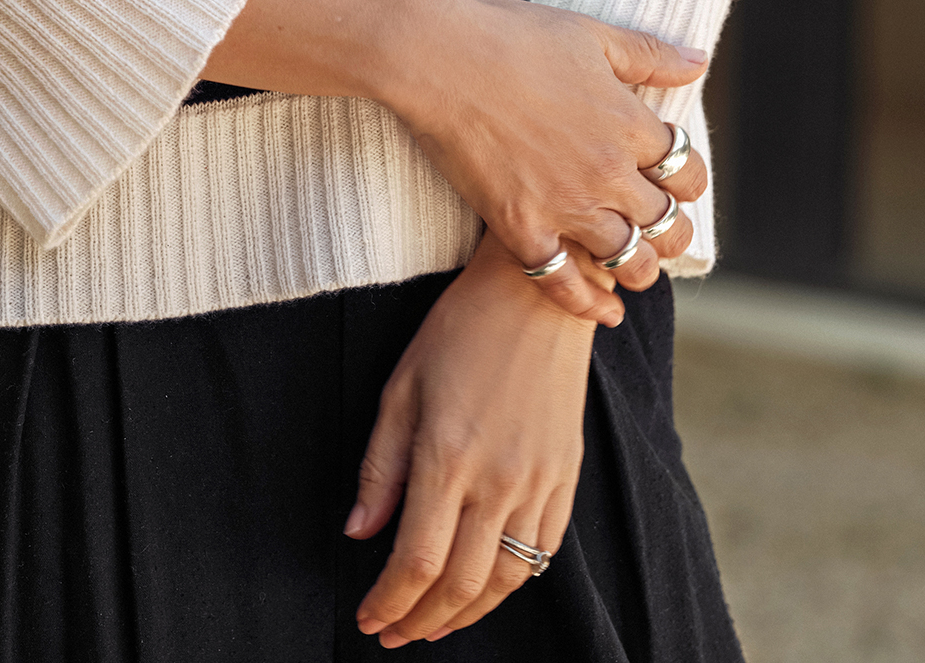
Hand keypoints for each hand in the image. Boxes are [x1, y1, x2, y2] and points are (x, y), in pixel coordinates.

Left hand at [347, 238, 598, 645]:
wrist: (537, 294)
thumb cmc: (461, 329)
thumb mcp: (401, 385)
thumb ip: (381, 466)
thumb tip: (359, 532)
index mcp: (447, 456)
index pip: (414, 561)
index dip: (388, 603)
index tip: (367, 617)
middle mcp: (497, 480)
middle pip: (459, 585)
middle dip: (419, 622)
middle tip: (391, 633)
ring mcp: (538, 483)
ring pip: (505, 582)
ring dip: (464, 615)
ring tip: (431, 623)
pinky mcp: (566, 478)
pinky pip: (541, 554)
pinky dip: (510, 586)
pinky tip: (484, 589)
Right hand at [387, 0, 708, 324]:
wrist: (441, 57)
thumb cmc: (512, 36)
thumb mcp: (590, 34)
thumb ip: (649, 55)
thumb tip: (700, 63)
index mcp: (628, 123)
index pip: (686, 170)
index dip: (688, 179)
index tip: (675, 181)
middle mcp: (608, 172)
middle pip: (666, 223)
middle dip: (674, 231)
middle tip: (663, 232)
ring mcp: (565, 205)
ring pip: (628, 260)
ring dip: (641, 268)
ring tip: (636, 268)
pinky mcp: (521, 228)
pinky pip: (565, 284)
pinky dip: (589, 304)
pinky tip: (603, 311)